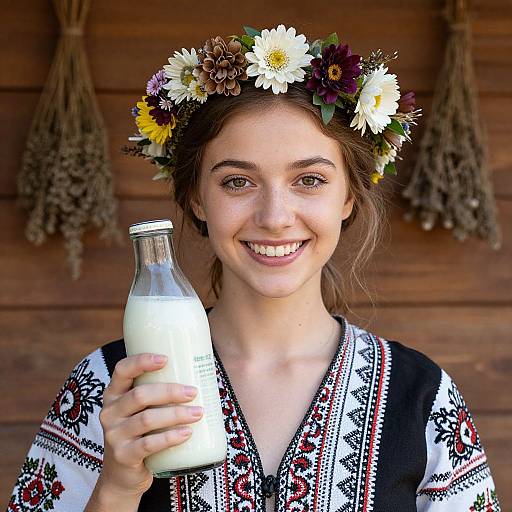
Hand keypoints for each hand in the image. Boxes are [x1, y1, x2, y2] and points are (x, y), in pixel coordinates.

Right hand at [97, 353, 202, 497]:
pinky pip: (149, 444)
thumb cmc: (140, 433)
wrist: (123, 475)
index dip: (142, 361)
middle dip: (170, 391)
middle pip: (140, 395)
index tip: (166, 359)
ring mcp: (114, 435)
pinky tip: (187, 433)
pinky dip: (170, 437)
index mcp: (114, 394)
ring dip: (176, 414)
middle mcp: (110, 412)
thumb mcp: (140, 410)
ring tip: (198, 413)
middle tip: (193, 392)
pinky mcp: (123, 456)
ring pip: (147, 419)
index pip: (122, 370)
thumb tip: (199, 373)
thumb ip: (157, 394)